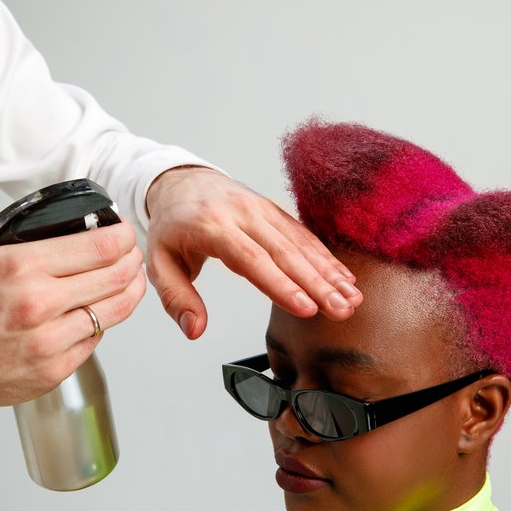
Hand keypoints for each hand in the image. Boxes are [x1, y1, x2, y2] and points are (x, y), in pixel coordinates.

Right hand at [0, 222, 145, 443]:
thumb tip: (68, 225)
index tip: (126, 234)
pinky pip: (94, 340)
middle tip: (133, 255)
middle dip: (133, 261)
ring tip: (130, 281)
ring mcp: (49, 342)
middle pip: (118, 277)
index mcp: (22, 267)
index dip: (124, 237)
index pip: (101, 247)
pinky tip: (97, 312)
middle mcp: (39, 304)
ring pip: (115, 311)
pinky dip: (101, 323)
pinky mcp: (54, 371)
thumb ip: (26, 239)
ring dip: (129, 292)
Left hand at [145, 166, 362, 338]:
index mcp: (211, 226)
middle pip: (285, 252)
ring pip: (301, 243)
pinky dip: (326, 258)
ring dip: (329, 272)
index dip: (281, 284)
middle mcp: (242, 214)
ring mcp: (262, 209)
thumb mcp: (159, 263)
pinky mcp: (275, 210)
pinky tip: (345, 278)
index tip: (305, 308)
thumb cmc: (171, 225)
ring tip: (352, 299)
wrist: (180, 180)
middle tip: (340, 310)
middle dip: (317, 283)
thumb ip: (176, 298)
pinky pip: (303, 235)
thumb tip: (195, 330)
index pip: (251, 258)